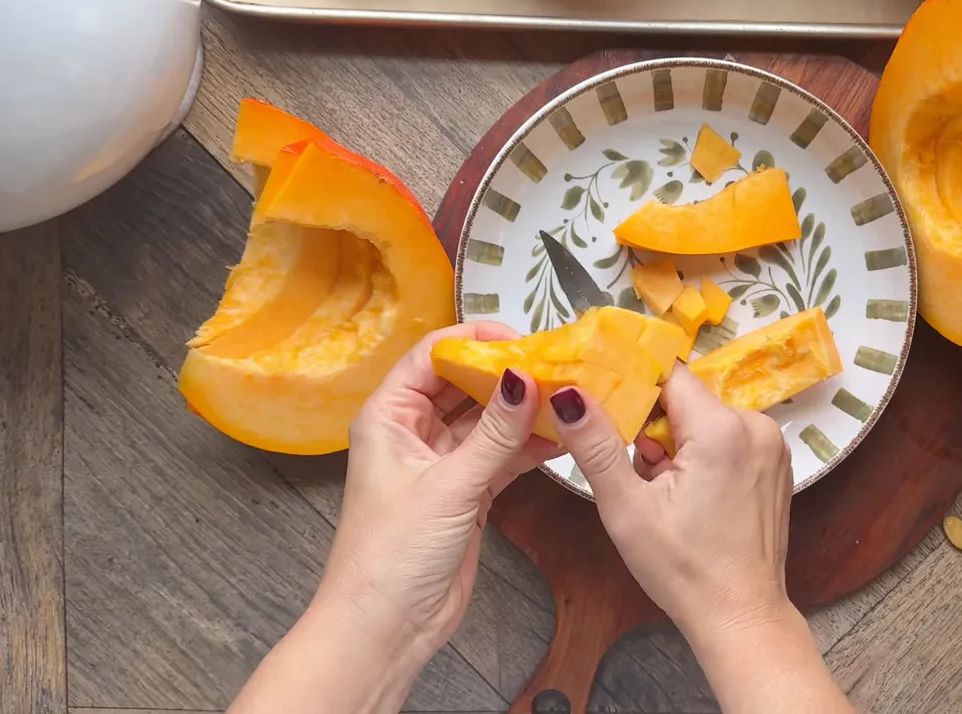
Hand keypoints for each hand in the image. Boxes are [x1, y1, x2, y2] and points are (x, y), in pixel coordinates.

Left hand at [315, 321, 558, 662]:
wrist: (385, 628)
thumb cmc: (391, 555)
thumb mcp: (448, 485)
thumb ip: (494, 433)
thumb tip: (525, 377)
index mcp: (389, 416)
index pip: (432, 355)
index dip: (476, 340)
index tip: (523, 340)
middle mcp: (412, 432)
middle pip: (464, 384)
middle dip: (508, 373)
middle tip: (556, 364)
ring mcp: (440, 464)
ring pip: (487, 421)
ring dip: (523, 411)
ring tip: (568, 396)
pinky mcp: (465, 493)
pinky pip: (500, 456)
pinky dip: (528, 447)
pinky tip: (561, 438)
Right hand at [548, 368, 853, 713]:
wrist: (741, 616)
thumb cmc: (683, 569)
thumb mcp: (626, 508)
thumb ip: (596, 444)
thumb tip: (568, 393)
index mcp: (722, 429)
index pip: (667, 375)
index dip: (633, 388)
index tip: (608, 411)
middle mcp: (756, 425)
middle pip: (685, 398)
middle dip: (654, 428)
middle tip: (642, 476)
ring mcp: (772, 443)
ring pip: (705, 418)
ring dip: (678, 443)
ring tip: (668, 493)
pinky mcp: (776, 461)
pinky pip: (728, 436)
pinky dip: (704, 454)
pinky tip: (694, 496)